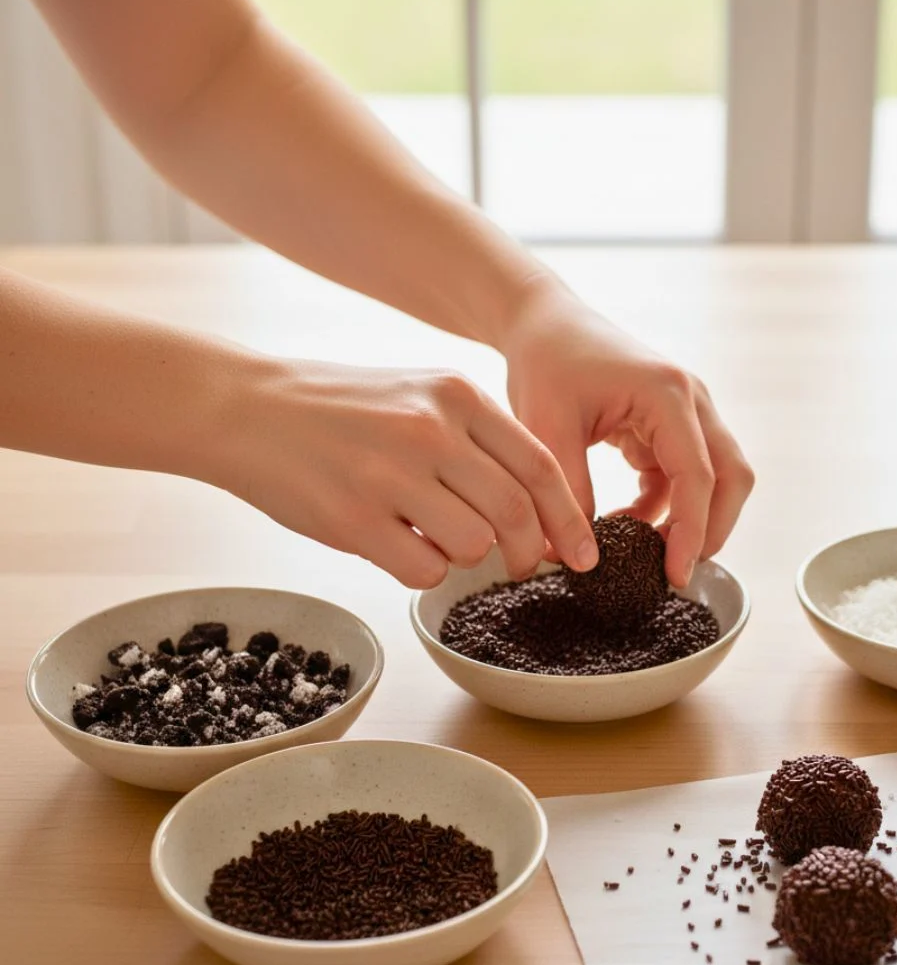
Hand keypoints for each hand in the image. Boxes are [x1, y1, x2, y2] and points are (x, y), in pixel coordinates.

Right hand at [225, 360, 597, 587]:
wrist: (246, 408)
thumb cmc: (339, 408)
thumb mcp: (417, 395)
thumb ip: (475, 440)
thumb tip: (531, 510)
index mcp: (456, 395)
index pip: (540, 465)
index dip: (570, 517)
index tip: (583, 552)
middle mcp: (430, 429)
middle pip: (517, 512)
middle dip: (531, 554)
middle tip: (524, 568)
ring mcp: (390, 473)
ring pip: (475, 544)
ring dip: (469, 558)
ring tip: (438, 541)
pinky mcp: (353, 517)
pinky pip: (423, 568)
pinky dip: (423, 570)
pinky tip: (399, 546)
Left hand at [501, 281, 753, 587]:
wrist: (542, 322)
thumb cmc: (545, 362)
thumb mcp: (547, 430)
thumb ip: (569, 493)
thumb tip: (578, 556)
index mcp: (667, 393)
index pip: (697, 474)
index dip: (691, 531)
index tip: (675, 575)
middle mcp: (691, 400)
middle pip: (730, 476)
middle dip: (711, 529)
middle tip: (675, 574)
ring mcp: (685, 412)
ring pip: (715, 478)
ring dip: (689, 520)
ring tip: (644, 555)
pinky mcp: (670, 424)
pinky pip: (684, 475)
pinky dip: (665, 506)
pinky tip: (627, 524)